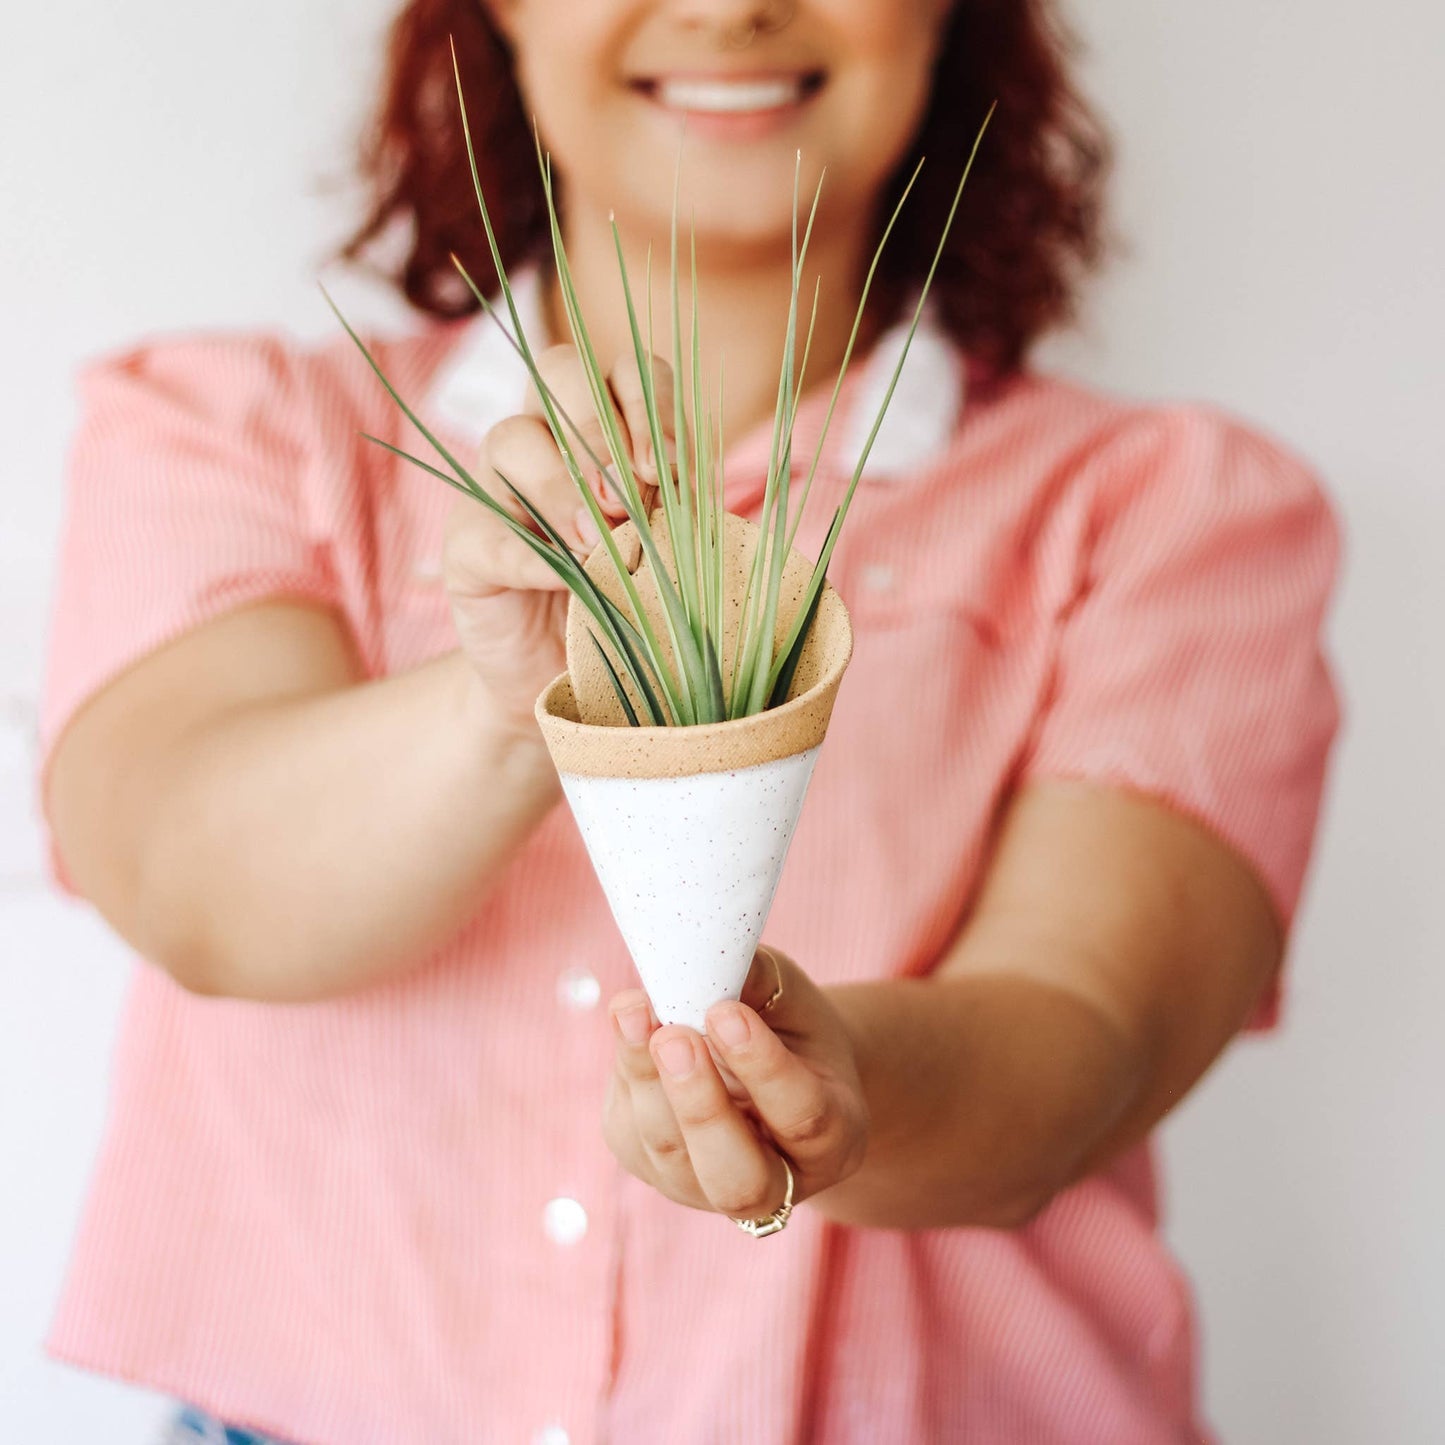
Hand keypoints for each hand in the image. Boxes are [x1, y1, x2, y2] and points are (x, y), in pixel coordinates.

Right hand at [442, 343, 674, 732]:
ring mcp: (495, 486)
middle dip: (601, 429)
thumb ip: (676, 515)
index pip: (627, 373)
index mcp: (603, 429)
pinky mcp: (465, 544)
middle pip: (561, 373)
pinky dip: (530, 556)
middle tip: (628, 500)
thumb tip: (689, 493)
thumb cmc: (623, 607)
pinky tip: (563, 580)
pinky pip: (488, 532)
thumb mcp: (665, 556)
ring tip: (597, 546)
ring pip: (514, 438)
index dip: (653, 406)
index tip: (672, 472)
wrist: (558, 679)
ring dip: (564, 488)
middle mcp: (546, 438)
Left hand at [603, 947, 869, 1222]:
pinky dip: (625, 1074)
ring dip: (646, 1082)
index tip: (726, 1012)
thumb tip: (700, 962)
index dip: (763, 1067)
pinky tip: (629, 1021)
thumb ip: (757, 980)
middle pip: (736, 1176)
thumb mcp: (790, 997)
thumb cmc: (789, 1027)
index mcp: (835, 1140)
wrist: (770, 1064)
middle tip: (673, 1037)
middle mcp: (776, 1183)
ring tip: (633, 1012)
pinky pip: (631, 1133)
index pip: (802, 1116)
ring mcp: (708, 1189)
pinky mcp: (653, 1171)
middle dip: (699, 1105)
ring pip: (672, 1157)